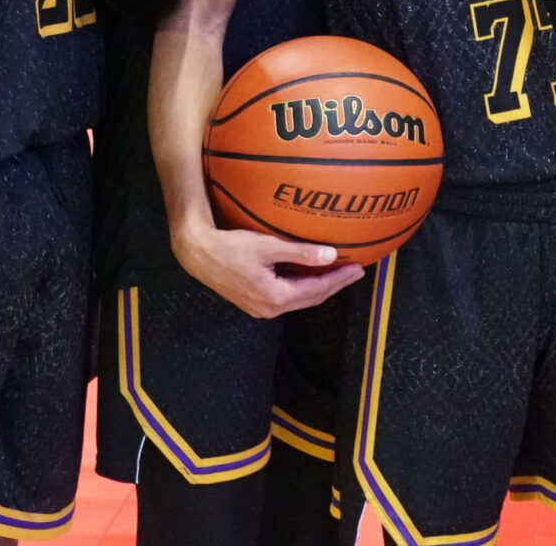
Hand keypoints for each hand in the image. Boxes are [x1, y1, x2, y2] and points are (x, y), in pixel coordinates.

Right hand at [172, 217, 364, 318]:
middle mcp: (270, 309)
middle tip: (355, 271)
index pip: (316, 290)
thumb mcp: (268, 247)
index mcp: (275, 297)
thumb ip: (300, 252)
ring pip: (299, 299)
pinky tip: (310, 275)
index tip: (358, 269)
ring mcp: (261, 308)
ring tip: (338, 273)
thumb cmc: (230, 247)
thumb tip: (331, 255)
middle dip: (334, 285)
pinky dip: (302, 287)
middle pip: (311, 298)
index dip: (339, 279)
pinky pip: (287, 297)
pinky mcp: (254, 302)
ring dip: (319, 287)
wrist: (198, 254)